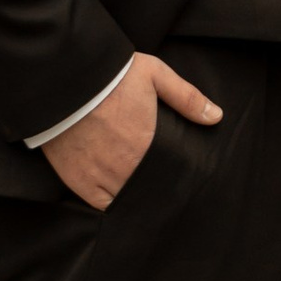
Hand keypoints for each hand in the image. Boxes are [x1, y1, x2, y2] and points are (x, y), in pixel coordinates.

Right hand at [44, 53, 221, 209]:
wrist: (64, 79)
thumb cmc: (110, 76)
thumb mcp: (155, 75)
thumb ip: (187, 98)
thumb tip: (216, 116)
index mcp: (147, 145)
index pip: (169, 174)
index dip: (175, 180)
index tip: (180, 181)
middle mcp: (125, 167)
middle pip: (148, 190)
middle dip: (157, 190)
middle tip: (163, 190)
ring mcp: (100, 176)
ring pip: (127, 200)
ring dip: (136, 198)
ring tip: (144, 197)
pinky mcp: (78, 180)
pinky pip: (100, 205)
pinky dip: (111, 204)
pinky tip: (119, 200)